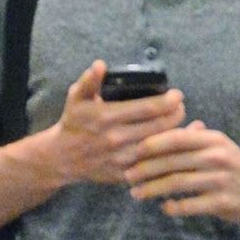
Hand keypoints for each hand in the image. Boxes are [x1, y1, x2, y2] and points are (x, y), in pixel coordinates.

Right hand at [30, 61, 185, 187]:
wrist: (60, 159)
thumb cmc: (73, 124)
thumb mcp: (76, 98)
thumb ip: (89, 81)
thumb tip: (100, 65)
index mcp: (106, 117)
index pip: (148, 108)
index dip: (169, 101)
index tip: (177, 95)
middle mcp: (115, 139)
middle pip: (159, 126)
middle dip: (176, 115)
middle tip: (180, 108)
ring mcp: (120, 159)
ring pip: (158, 146)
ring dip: (174, 134)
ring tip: (177, 124)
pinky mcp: (122, 174)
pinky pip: (150, 165)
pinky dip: (165, 156)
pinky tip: (171, 147)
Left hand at [126, 121, 239, 225]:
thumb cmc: (232, 167)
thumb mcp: (217, 147)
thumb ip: (190, 139)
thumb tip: (157, 129)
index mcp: (213, 140)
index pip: (177, 138)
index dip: (151, 144)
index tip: (132, 151)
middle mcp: (217, 156)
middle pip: (172, 162)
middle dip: (145, 169)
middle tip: (126, 176)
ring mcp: (220, 180)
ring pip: (177, 184)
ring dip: (152, 189)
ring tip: (136, 194)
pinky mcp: (221, 202)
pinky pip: (190, 205)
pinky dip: (173, 207)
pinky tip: (164, 207)